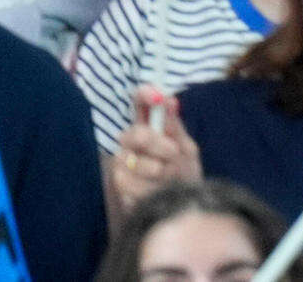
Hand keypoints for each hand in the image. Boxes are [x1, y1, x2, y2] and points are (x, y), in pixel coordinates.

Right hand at [109, 91, 202, 212]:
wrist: (179, 207)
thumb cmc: (183, 174)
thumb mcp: (186, 149)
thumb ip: (175, 127)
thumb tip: (170, 100)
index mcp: (151, 127)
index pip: (140, 103)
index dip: (144, 95)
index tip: (157, 96)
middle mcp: (132, 141)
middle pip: (134, 133)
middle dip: (156, 144)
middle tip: (173, 153)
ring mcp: (122, 162)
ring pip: (131, 159)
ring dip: (156, 169)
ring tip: (169, 176)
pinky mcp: (117, 183)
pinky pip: (129, 180)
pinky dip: (148, 186)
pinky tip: (156, 190)